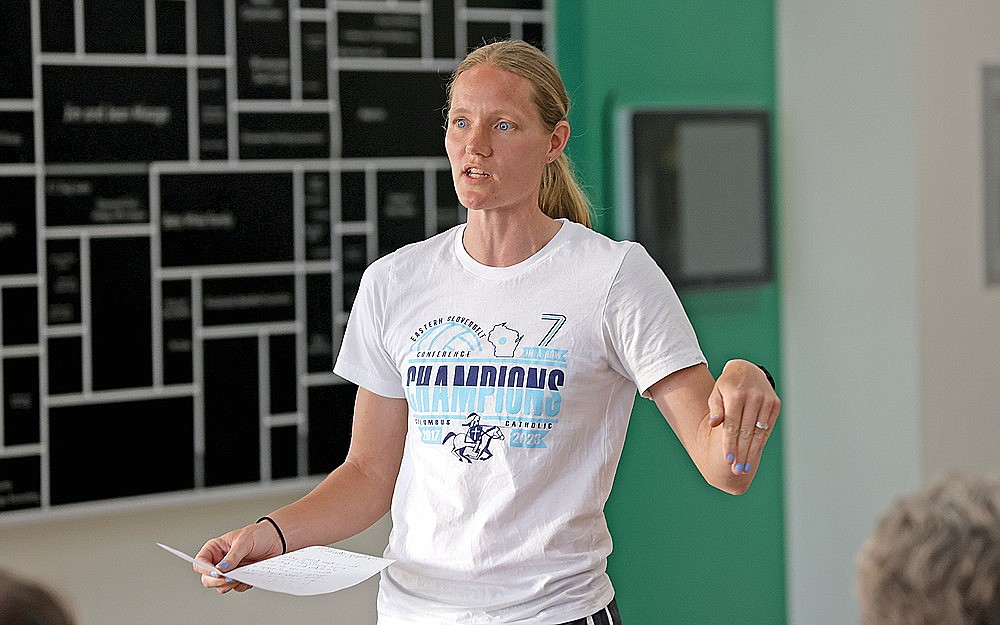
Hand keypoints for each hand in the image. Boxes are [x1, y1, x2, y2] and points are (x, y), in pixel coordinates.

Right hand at [193, 521, 283, 593]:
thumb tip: (220, 570)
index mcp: (215, 549)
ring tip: (242, 575)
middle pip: (207, 579)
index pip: (200, 563)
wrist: (276, 540)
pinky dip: (242, 585)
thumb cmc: (258, 535)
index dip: (205, 570)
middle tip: (231, 577)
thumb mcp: (244, 542)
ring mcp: (229, 571)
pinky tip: (250, 576)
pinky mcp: (240, 578)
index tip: (216, 572)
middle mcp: (219, 561)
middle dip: (218, 581)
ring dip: (230, 585)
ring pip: (220, 587)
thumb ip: (232, 557)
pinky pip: (236, 588)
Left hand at [707, 359, 779, 474]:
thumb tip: (713, 424)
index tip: (728, 460)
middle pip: (746, 432)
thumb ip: (715, 409)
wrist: (746, 369)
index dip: (730, 444)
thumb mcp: (716, 393)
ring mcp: (766, 401)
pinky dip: (760, 442)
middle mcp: (753, 398)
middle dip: (741, 453)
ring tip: (744, 467)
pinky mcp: (775, 404)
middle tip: (736, 470)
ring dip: (751, 452)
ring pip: (758, 432)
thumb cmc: (726, 386)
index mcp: (736, 395)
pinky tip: (754, 454)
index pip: (732, 426)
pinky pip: (767, 428)